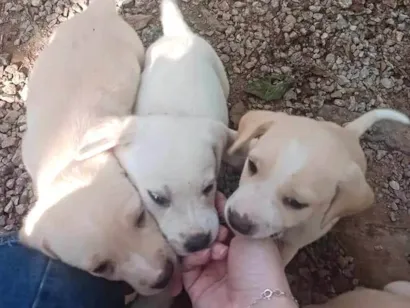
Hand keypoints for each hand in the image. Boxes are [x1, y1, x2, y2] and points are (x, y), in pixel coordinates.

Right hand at [182, 192, 296, 307]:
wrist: (253, 305)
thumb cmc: (260, 266)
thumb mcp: (253, 233)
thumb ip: (234, 216)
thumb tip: (220, 199)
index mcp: (244, 242)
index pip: (224, 220)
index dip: (216, 208)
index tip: (207, 194)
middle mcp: (226, 254)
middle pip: (206, 232)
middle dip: (208, 225)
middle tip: (214, 226)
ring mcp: (209, 269)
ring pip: (193, 246)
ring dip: (201, 242)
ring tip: (214, 246)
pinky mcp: (194, 283)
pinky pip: (185, 264)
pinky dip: (192, 257)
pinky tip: (204, 257)